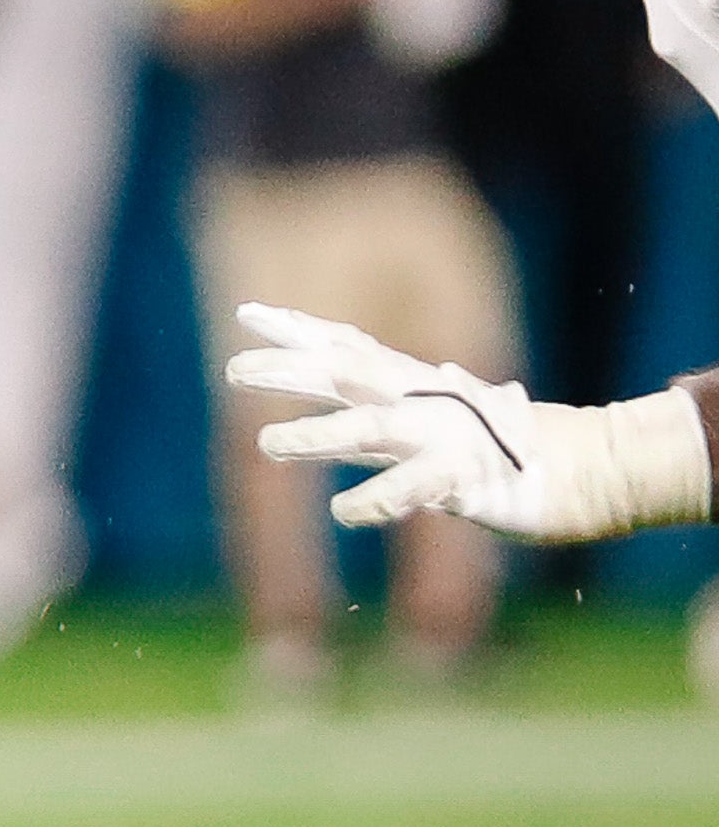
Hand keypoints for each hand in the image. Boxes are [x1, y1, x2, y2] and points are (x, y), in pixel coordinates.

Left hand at [224, 302, 709, 538]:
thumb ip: (382, 394)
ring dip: (317, 436)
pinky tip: (343, 513)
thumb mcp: (435, 407)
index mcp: (414, 385)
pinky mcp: (468, 479)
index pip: (348, 347)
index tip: (249, 312)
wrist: (591, 468)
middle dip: (292, 370)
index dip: (299, 329)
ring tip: (265, 444)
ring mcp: (445, 438)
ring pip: (372, 431)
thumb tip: (340, 359)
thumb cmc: (503, 441)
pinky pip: (416, 489)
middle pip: (348, 378)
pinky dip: (378, 499)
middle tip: (235, 370)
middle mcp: (424, 403)